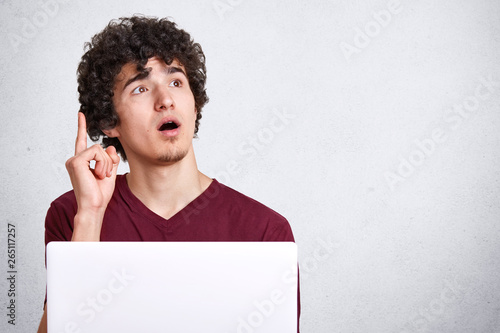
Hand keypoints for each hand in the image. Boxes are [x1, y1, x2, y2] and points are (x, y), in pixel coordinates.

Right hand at [65, 112, 119, 239]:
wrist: (94, 206)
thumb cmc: (100, 194)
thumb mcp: (110, 173)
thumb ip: (110, 159)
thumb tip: (110, 147)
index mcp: (81, 162)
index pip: (82, 141)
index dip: (81, 127)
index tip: (81, 114)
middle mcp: (75, 160)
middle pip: (99, 147)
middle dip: (108, 161)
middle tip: (104, 176)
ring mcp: (74, 160)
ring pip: (99, 149)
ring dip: (106, 163)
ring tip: (101, 176)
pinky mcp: (76, 162)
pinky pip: (96, 152)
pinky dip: (102, 163)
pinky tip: (98, 174)